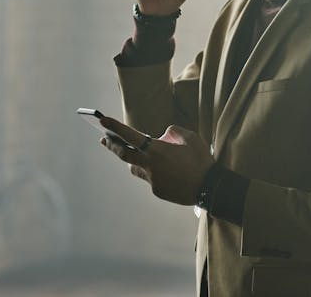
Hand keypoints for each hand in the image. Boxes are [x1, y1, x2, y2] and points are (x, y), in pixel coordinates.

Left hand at [99, 116, 213, 205]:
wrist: (209, 186)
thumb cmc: (200, 158)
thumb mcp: (189, 136)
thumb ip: (172, 132)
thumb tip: (162, 137)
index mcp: (156, 150)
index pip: (130, 136)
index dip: (115, 127)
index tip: (102, 120)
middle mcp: (150, 166)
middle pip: (124, 155)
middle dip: (112, 145)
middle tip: (104, 138)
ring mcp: (152, 180)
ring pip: (136, 168)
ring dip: (134, 160)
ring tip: (138, 153)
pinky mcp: (158, 191)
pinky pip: (151, 178)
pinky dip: (154, 171)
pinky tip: (168, 170)